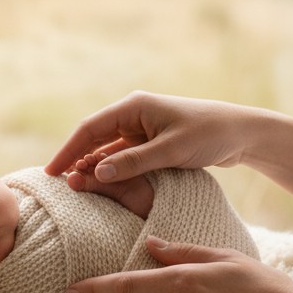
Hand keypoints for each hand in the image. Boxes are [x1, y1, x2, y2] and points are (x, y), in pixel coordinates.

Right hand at [45, 91, 251, 183]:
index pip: (90, 129)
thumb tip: (96, 172)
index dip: (68, 151)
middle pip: (93, 137)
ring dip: (92, 165)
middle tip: (57, 183)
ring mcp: (142, 127)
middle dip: (75, 158)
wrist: (242, 133)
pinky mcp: (151, 141)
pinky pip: (122, 155)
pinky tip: (99, 182)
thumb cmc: (209, 135)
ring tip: (73, 186)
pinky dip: (110, 167)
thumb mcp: (170, 150)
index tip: (51, 172)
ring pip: (106, 148)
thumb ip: (133, 162)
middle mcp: (134, 113)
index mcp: (134, 106)